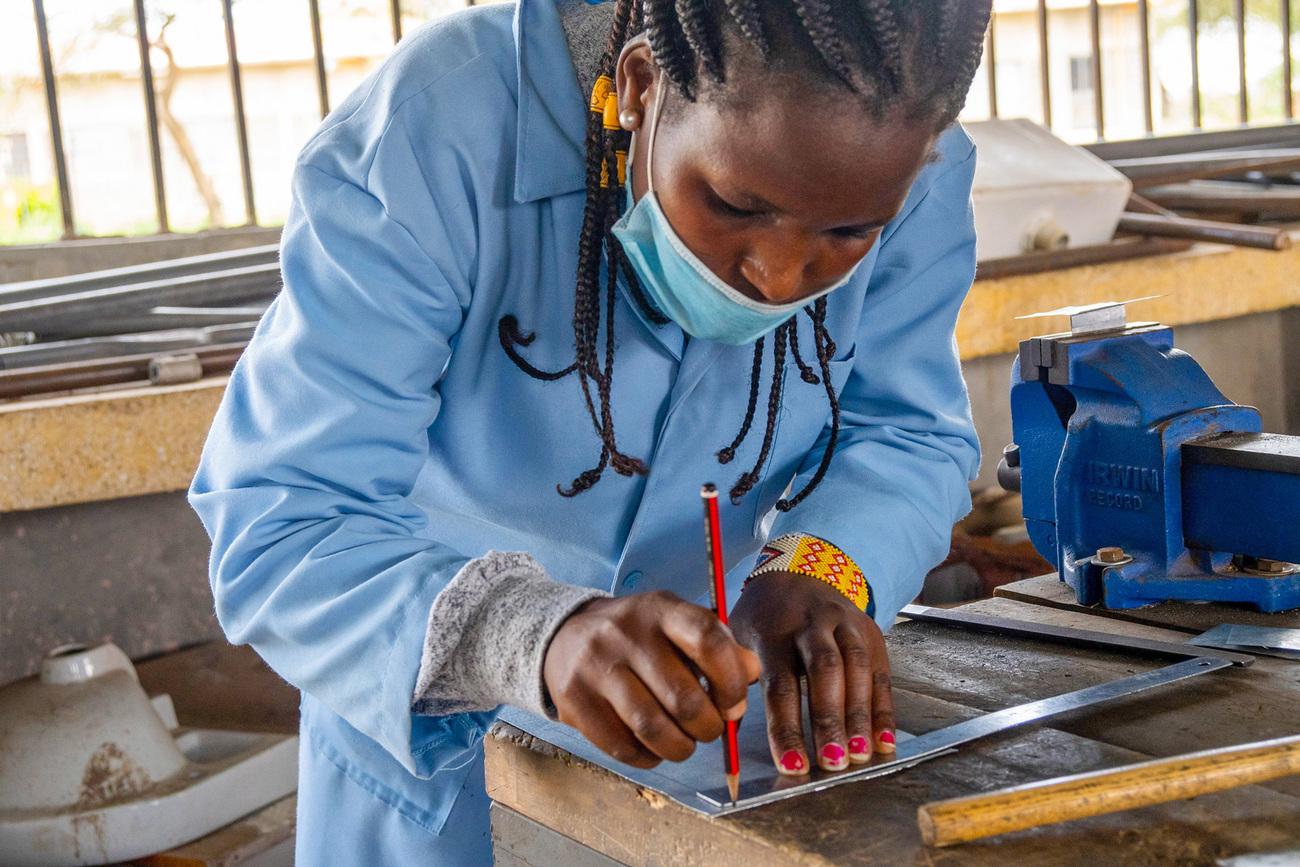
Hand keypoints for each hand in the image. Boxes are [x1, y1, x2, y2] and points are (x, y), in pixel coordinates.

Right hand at [543, 591, 761, 768]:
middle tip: (710, 728)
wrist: (564, 635)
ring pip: (653, 729)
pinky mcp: (574, 700)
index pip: (707, 638)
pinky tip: (654, 748)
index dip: (731, 679)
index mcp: (660, 609)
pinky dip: (648, 757)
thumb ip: (719, 647)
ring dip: (681, 748)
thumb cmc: (638, 636)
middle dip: (709, 727)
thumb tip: (752, 673)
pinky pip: (623, 747)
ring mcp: (596, 666)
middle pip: (683, 699)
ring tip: (686, 743)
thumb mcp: (677, 626)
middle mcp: (625, 633)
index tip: (734, 702)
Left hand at [730, 571, 894, 774]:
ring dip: (860, 716)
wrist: (799, 573)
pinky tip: (884, 742)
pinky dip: (884, 710)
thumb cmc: (764, 618)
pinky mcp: (871, 634)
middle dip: (829, 718)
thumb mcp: (739, 634)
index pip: (780, 681)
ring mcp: (846, 625)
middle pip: (825, 670)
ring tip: (859, 756)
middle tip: (832, 762)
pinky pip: (881, 673)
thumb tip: (728, 723)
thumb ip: (735, 674)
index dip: (786, 726)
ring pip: (858, 668)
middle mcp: (813, 623)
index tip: (791, 764)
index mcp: (773, 628)